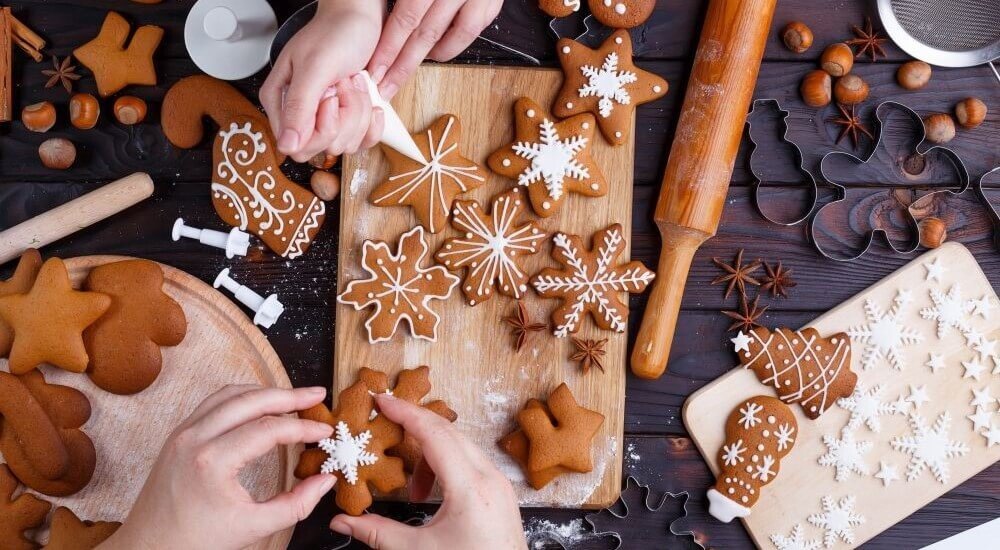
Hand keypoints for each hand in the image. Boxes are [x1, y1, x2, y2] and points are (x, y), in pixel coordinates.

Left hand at [101, 386, 336, 549]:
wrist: (148, 547)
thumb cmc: (195, 541)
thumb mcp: (252, 528)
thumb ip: (296, 505)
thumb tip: (325, 481)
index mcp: (212, 461)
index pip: (269, 429)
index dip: (303, 427)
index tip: (325, 431)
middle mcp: (195, 438)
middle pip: (251, 400)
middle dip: (289, 395)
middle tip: (317, 395)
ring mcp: (183, 432)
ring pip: (231, 393)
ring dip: (265, 392)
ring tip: (294, 397)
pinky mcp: (179, 434)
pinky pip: (214, 402)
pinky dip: (243, 397)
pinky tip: (261, 404)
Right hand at [260, 0, 386, 161]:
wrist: (361, 18)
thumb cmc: (336, 34)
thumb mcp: (315, 68)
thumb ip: (298, 107)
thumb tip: (286, 145)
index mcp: (281, 102)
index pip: (297, 146)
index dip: (321, 128)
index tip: (330, 98)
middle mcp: (302, 114)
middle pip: (324, 147)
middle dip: (344, 117)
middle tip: (343, 85)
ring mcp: (327, 119)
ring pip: (346, 144)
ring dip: (359, 111)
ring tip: (353, 82)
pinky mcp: (349, 121)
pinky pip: (363, 142)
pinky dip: (372, 121)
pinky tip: (370, 98)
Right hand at [330, 393, 525, 549]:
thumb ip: (377, 533)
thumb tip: (342, 521)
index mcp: (470, 489)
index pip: (434, 434)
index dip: (405, 413)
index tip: (382, 400)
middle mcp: (490, 479)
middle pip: (448, 433)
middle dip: (415, 427)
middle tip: (386, 424)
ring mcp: (500, 484)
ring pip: (461, 447)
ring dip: (431, 454)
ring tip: (413, 489)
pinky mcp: (502, 493)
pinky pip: (472, 462)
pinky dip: (448, 465)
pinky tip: (432, 493)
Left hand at [368, 0, 503, 98]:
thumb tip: (368, 10)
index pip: (406, 15)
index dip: (388, 43)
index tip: (374, 65)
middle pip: (421, 29)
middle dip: (399, 61)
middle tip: (384, 83)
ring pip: (443, 34)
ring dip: (420, 58)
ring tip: (402, 72)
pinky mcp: (489, 3)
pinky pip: (468, 31)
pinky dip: (449, 46)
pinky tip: (435, 53)